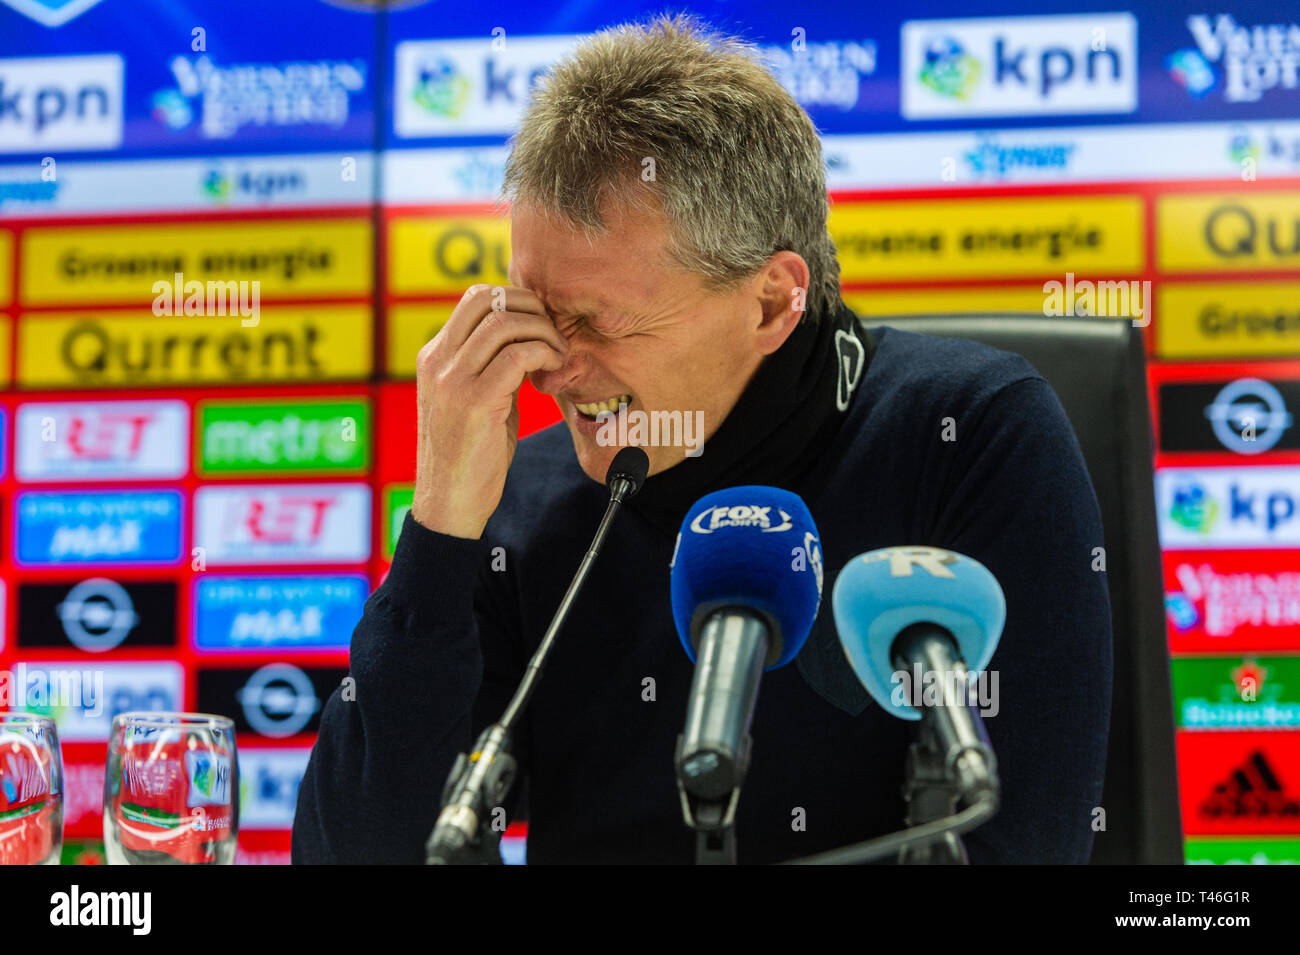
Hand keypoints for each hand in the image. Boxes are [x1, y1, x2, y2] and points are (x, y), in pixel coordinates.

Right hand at [410, 285, 566, 538]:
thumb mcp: (477, 399)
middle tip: (555, 333)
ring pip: (504, 322)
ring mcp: (451, 380)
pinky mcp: (473, 401)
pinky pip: (516, 355)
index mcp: (434, 357)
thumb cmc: (470, 455)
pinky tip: (552, 369)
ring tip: (558, 354)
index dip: (517, 301)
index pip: (476, 299)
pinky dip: (543, 353)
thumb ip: (493, 368)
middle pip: (487, 298)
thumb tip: (528, 340)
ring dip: (542, 331)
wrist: (449, 502)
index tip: (542, 325)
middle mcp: (437, 361)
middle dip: (532, 307)